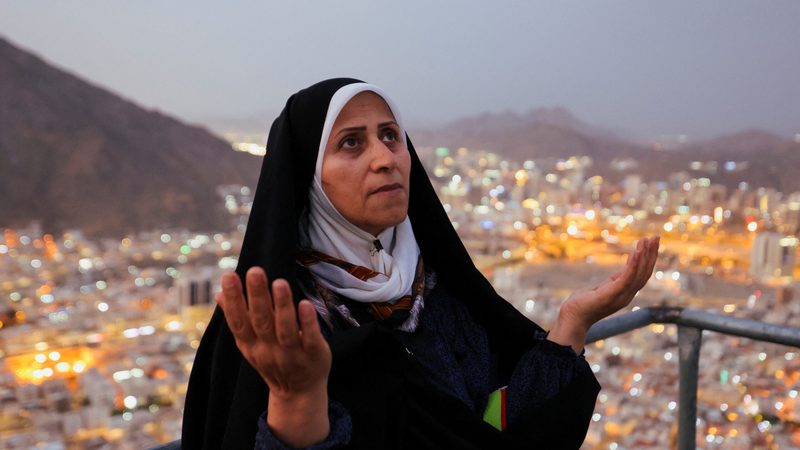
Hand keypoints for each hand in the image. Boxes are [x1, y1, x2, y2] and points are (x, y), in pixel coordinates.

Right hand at [216, 266, 330, 446]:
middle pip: (261, 322)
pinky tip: (305, 304)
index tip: (229, 276)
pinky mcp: (314, 355)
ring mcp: (291, 355)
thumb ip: (238, 318)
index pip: (239, 321)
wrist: (298, 394)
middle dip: (257, 296)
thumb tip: (218, 293)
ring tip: (279, 282)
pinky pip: (310, 338)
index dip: (233, 300)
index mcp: (251, 345)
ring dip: (282, 306)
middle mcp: (268, 350)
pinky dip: (307, 323)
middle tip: (255, 270)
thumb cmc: (273, 360)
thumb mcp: (250, 344)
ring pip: (285, 330)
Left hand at [549, 235, 659, 352]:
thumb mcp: (603, 288)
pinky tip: (635, 252)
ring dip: (644, 256)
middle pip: (645, 273)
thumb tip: (623, 272)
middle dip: (651, 254)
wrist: (572, 317)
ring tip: (645, 241)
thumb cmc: (584, 303)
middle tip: (655, 237)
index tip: (652, 242)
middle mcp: (627, 295)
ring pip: (639, 274)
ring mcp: (621, 296)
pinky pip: (627, 278)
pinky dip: (633, 265)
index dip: (649, 259)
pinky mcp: (612, 295)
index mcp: (626, 293)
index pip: (643, 274)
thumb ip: (615, 281)